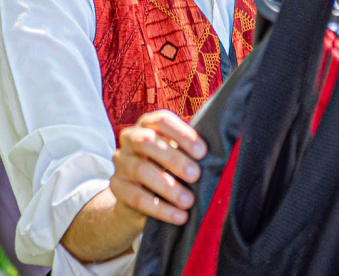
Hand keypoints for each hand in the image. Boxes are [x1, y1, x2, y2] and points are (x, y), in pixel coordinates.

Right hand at [110, 110, 206, 224]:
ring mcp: (121, 162)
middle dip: (174, 159)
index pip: (162, 120)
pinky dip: (160, 208)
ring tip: (189, 201)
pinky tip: (179, 216)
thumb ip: (192, 151)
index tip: (203, 152)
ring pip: (141, 170)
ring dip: (168, 187)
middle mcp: (130, 138)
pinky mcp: (116, 186)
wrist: (141, 197)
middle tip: (196, 176)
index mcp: (148, 124)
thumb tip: (222, 154)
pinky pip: (136, 197)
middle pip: (147, 142)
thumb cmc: (169, 167)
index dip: (182, 134)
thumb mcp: (179, 154)